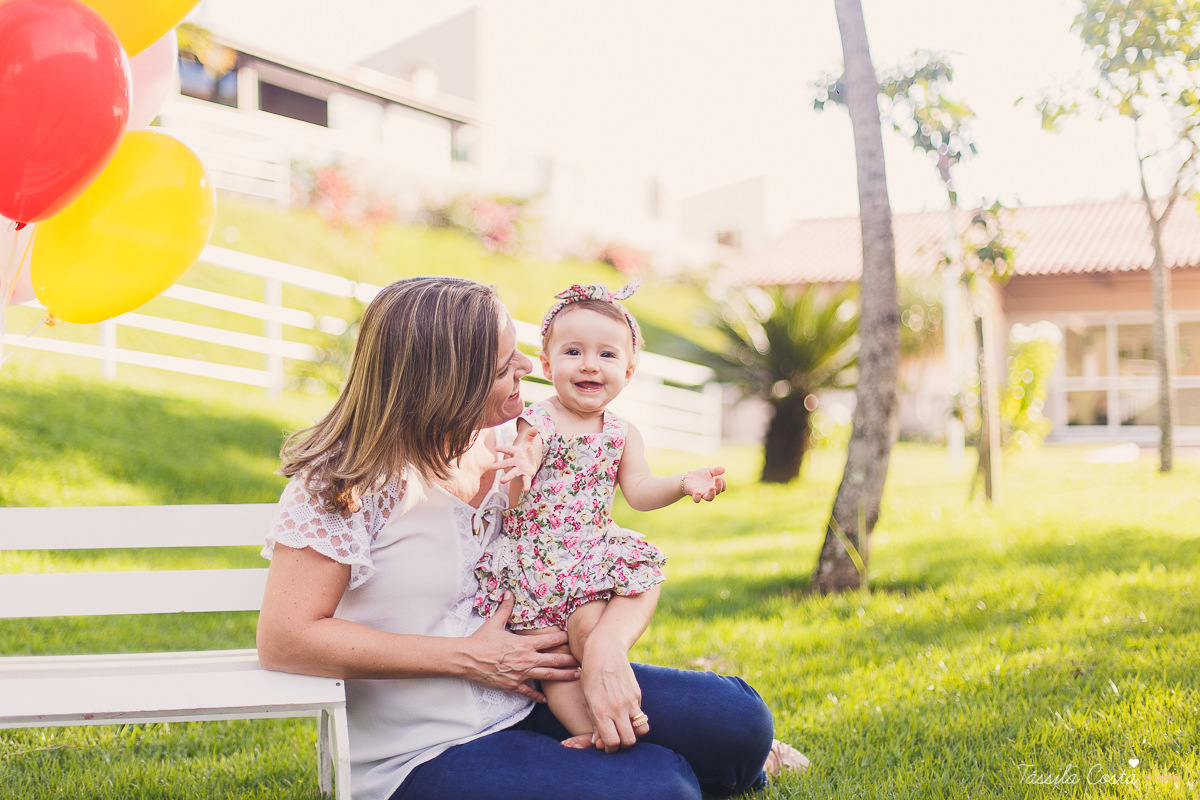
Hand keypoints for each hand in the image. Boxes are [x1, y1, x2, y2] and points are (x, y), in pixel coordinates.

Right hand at [461, 593, 578, 702]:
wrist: (467, 659)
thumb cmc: (481, 641)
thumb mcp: (495, 622)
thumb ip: (505, 608)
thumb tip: (508, 592)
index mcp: (525, 644)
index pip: (550, 641)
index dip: (563, 639)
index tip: (573, 638)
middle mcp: (526, 660)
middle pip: (554, 661)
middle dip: (570, 660)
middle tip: (583, 661)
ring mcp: (521, 674)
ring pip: (547, 677)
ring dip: (563, 676)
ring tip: (575, 676)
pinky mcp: (513, 685)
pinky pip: (528, 693)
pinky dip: (537, 697)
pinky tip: (545, 700)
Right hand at [494, 426, 542, 493]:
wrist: (529, 463)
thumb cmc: (526, 453)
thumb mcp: (528, 443)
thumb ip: (530, 435)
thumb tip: (535, 427)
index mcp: (516, 452)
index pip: (508, 449)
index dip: (503, 448)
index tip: (496, 448)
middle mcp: (515, 461)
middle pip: (507, 463)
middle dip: (500, 465)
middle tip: (491, 467)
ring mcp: (519, 469)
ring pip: (512, 473)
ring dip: (507, 477)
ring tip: (502, 481)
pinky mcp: (525, 475)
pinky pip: (525, 480)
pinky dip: (526, 484)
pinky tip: (527, 490)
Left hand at [580, 637, 646, 752]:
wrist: (605, 651)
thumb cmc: (591, 676)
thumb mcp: (587, 700)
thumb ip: (594, 723)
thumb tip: (598, 743)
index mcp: (601, 711)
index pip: (612, 742)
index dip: (610, 748)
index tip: (607, 745)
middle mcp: (617, 708)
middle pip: (629, 741)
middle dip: (623, 744)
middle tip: (617, 739)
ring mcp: (630, 701)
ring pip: (641, 730)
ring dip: (635, 733)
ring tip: (626, 729)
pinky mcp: (637, 694)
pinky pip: (640, 714)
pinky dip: (634, 717)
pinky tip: (625, 710)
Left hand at [682, 466, 726, 502]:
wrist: (687, 478)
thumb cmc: (700, 475)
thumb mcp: (708, 471)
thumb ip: (715, 470)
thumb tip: (724, 469)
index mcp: (714, 485)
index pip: (722, 487)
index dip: (723, 483)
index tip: (720, 476)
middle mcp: (709, 491)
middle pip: (717, 492)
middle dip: (719, 486)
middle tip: (718, 478)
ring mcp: (702, 493)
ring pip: (709, 498)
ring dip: (712, 493)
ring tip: (712, 487)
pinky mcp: (694, 494)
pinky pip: (697, 499)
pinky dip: (697, 497)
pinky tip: (698, 492)